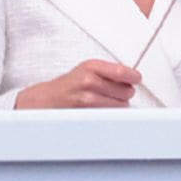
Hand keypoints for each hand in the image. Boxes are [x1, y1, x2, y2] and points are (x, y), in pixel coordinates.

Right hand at [14, 60, 140, 108]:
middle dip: (124, 92)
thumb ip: (110, 71)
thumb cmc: (69, 84)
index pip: (123, 72)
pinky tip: (99, 109)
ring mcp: (88, 98)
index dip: (133, 77)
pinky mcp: (87, 113)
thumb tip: (134, 77)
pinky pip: (111, 114)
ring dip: (118, 104)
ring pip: (121, 104)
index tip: (135, 79)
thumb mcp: (88, 70)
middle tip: (113, 91)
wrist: (46, 99)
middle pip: (127, 91)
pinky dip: (110, 113)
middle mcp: (89, 81)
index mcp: (91, 67)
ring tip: (104, 100)